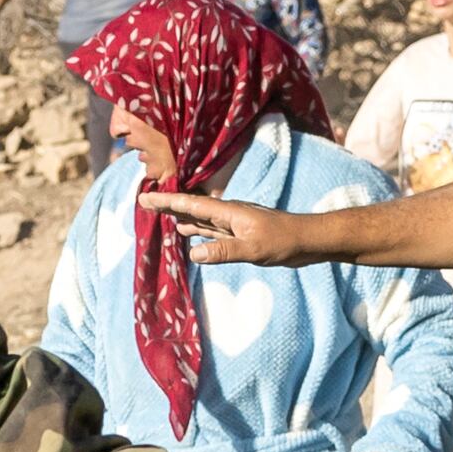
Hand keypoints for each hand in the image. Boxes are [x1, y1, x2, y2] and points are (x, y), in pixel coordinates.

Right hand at [145, 190, 315, 264]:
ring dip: (180, 216)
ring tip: (160, 215)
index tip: (145, 198)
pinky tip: (188, 232)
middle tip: (144, 202)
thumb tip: (194, 253)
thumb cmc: (283, 242)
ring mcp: (234, 223)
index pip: (191, 205)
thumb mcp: (253, 249)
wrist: (308, 240)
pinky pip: (210, 229)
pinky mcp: (240, 233)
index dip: (167, 202)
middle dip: (168, 205)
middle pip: (191, 208)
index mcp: (229, 212)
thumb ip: (224, 251)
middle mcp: (228, 214)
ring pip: (200, 218)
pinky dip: (195, 229)